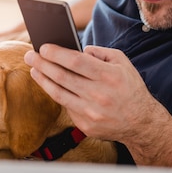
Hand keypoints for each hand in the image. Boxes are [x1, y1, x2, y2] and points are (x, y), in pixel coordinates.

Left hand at [24, 44, 158, 143]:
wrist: (141, 122)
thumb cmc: (130, 88)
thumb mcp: (123, 63)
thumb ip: (101, 53)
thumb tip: (79, 50)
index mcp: (109, 76)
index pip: (76, 61)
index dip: (57, 53)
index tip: (43, 47)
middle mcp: (99, 95)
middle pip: (62, 77)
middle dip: (43, 64)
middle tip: (30, 55)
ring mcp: (91, 112)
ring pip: (59, 93)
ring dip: (43, 79)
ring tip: (34, 69)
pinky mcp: (86, 125)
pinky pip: (67, 106)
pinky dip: (57, 94)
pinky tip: (50, 84)